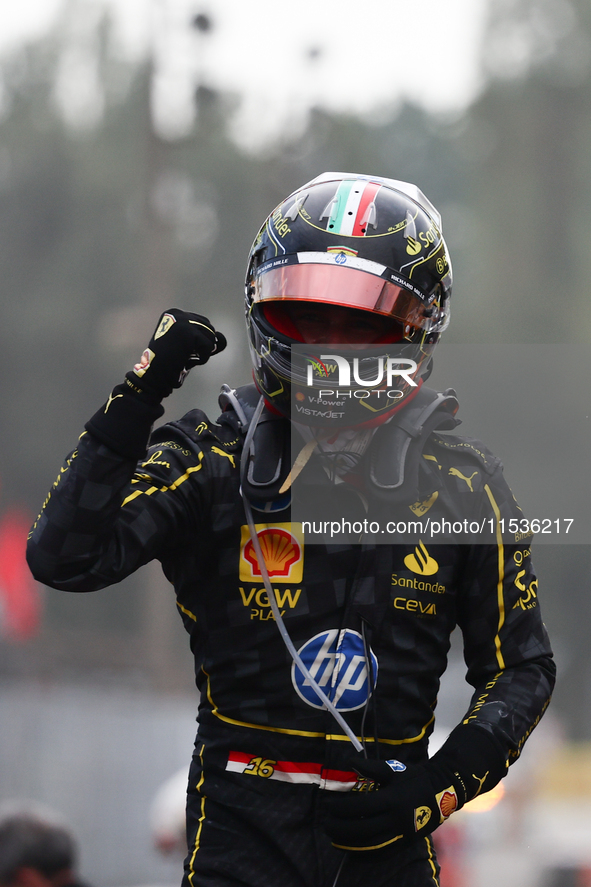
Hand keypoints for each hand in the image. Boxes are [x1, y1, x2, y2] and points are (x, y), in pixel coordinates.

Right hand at [127, 308, 226, 399]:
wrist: (154, 373)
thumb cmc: (168, 362)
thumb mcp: (186, 344)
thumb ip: (203, 338)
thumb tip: (221, 337)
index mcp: (174, 313)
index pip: (202, 323)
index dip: (200, 341)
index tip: (185, 350)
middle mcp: (178, 313)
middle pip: (208, 327)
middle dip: (203, 345)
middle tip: (187, 355)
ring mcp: (183, 321)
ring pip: (211, 336)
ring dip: (203, 352)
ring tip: (186, 357)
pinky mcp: (189, 332)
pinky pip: (208, 346)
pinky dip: (203, 358)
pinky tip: (188, 361)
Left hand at [321, 757, 460, 851]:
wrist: (442, 791)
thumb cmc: (414, 777)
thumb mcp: (394, 769)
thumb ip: (370, 767)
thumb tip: (348, 761)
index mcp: (392, 798)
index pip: (362, 807)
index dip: (343, 809)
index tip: (329, 807)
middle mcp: (396, 819)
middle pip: (363, 829)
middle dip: (341, 829)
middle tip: (326, 825)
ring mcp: (402, 833)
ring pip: (372, 845)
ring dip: (350, 845)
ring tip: (334, 840)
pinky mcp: (406, 842)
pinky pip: (383, 853)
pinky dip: (366, 854)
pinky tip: (353, 851)